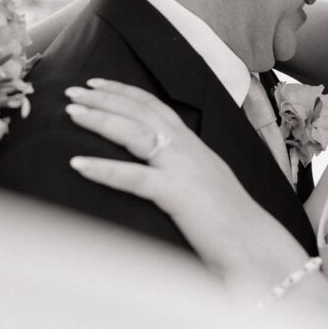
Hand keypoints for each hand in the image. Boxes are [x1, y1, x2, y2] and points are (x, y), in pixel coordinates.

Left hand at [65, 79, 305, 295]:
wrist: (255, 245)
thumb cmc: (230, 222)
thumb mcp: (205, 183)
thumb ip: (183, 169)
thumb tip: (157, 165)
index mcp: (194, 145)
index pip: (155, 106)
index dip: (125, 91)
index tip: (97, 83)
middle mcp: (187, 148)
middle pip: (140, 110)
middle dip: (104, 96)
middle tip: (73, 90)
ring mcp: (182, 168)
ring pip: (134, 132)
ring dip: (100, 118)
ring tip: (72, 112)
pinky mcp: (175, 193)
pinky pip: (132, 176)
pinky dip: (103, 168)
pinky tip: (78, 164)